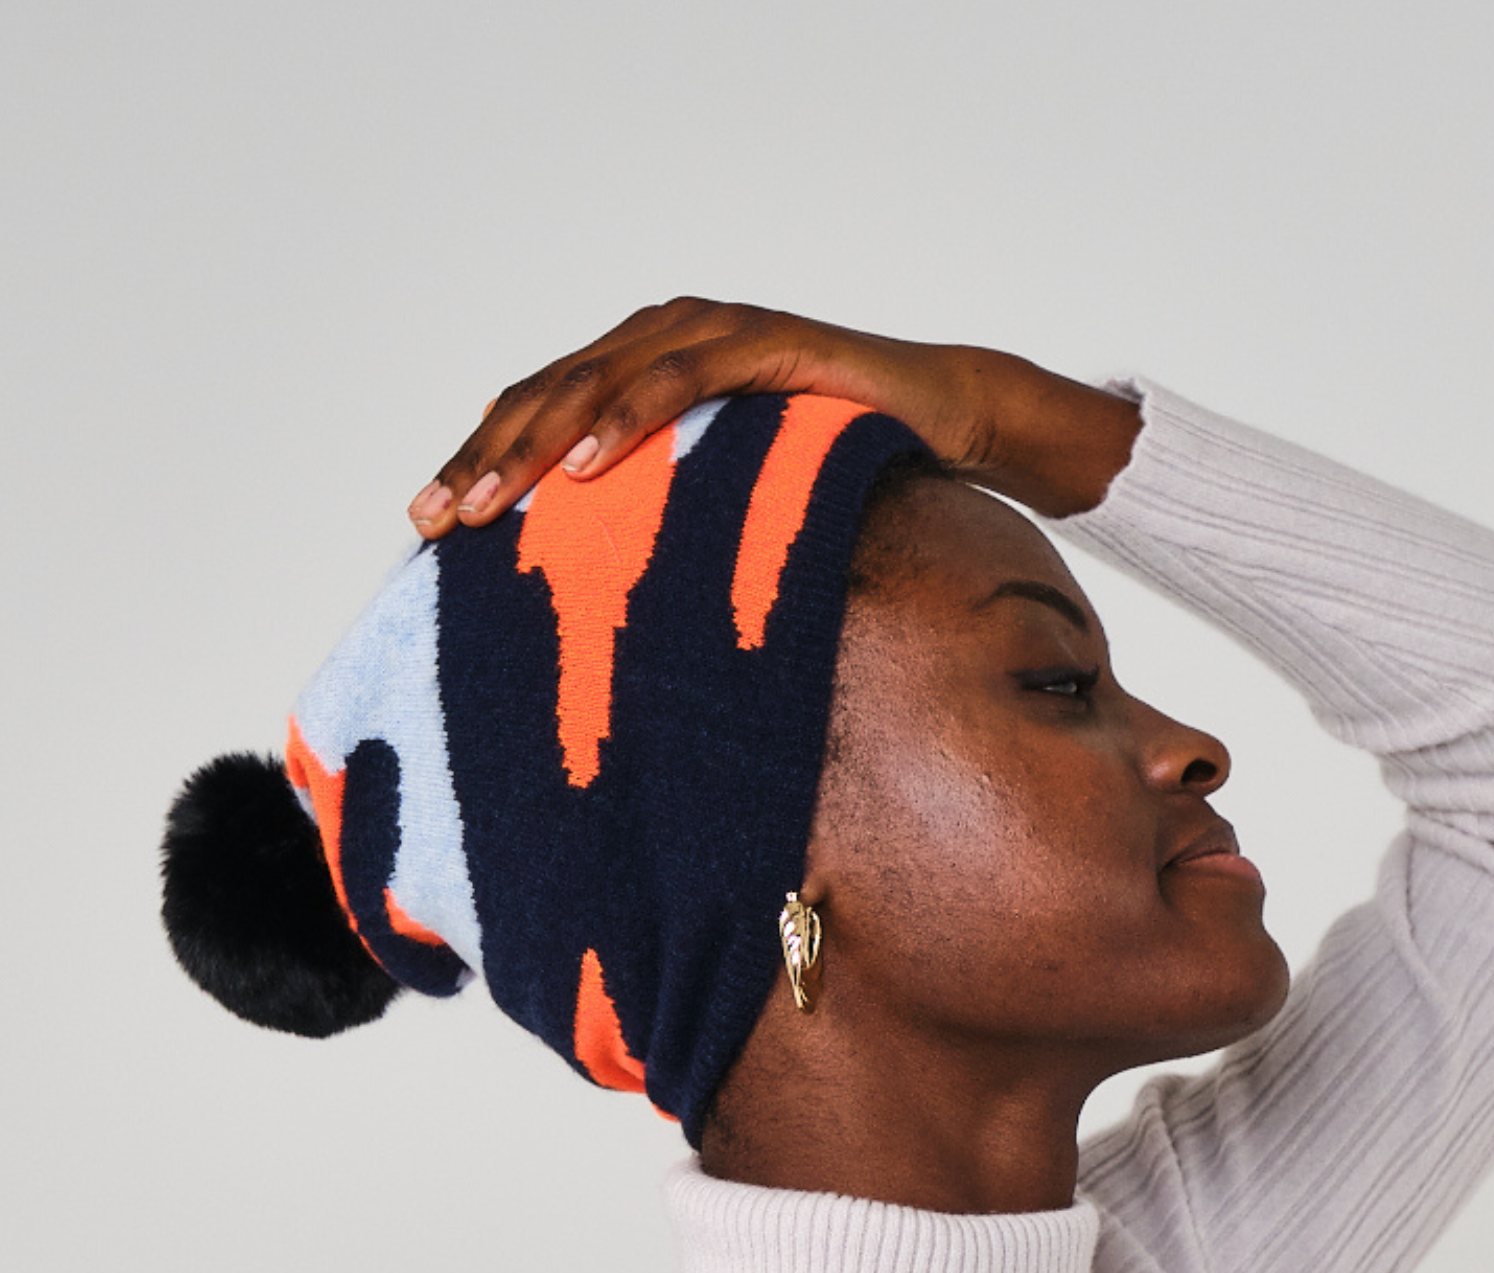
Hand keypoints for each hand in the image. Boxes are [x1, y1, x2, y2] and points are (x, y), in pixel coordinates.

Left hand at [407, 299, 1141, 535]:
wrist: (938, 420)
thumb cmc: (826, 466)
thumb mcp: (718, 496)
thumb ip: (654, 512)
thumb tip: (585, 588)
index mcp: (637, 368)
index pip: (537, 412)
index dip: (475, 466)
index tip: (421, 527)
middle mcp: (662, 335)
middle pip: (548, 395)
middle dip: (484, 461)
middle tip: (434, 520)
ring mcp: (710, 330)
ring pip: (595, 382)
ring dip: (535, 443)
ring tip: (486, 502)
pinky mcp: (762, 342)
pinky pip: (680, 376)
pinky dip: (626, 415)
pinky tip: (582, 463)